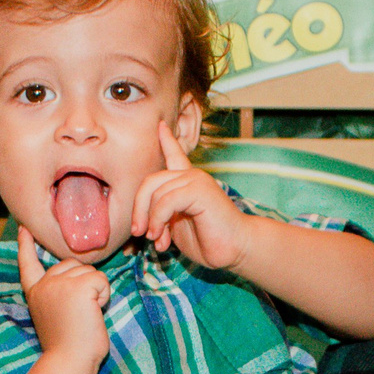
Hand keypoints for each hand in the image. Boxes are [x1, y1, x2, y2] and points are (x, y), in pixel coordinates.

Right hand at [18, 237, 110, 367]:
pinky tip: (94, 313)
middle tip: (80, 313)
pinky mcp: (78, 286)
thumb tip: (80, 279)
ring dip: (96, 292)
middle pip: (73, 265)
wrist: (69, 361)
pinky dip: (105, 296)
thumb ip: (59, 294)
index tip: (24, 229)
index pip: (28, 263)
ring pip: (90, 272)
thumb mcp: (54, 315)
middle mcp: (45, 284)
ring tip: (86, 315)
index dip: (26, 245)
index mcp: (35, 292)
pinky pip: (102, 280)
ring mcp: (60, 283)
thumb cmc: (68, 346)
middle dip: (84, 283)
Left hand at [134, 120, 261, 272]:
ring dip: (152, 222)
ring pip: (156, 193)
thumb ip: (161, 215)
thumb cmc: (208, 241)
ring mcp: (196, 179)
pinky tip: (163, 239)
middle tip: (138, 232)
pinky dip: (158, 221)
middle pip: (150, 182)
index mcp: (188, 182)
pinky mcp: (199, 189)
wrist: (235, 249)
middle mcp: (192, 176)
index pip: (175, 155)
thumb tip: (142, 223)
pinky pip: (166, 201)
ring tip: (158, 242)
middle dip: (139, 209)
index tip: (160, 125)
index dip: (167, 140)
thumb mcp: (176, 226)